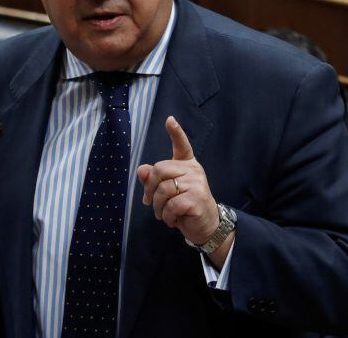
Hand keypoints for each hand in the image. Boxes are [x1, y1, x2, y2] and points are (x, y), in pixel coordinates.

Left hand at [137, 116, 233, 266]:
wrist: (206, 227)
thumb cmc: (185, 207)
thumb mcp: (167, 192)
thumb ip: (154, 180)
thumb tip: (141, 170)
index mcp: (187, 165)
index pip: (182, 145)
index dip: (176, 132)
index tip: (170, 120)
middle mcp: (193, 170)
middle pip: (159, 169)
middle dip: (150, 188)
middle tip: (150, 202)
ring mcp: (197, 183)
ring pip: (163, 189)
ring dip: (157, 207)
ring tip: (163, 214)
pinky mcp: (196, 198)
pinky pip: (171, 204)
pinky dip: (166, 216)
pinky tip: (172, 219)